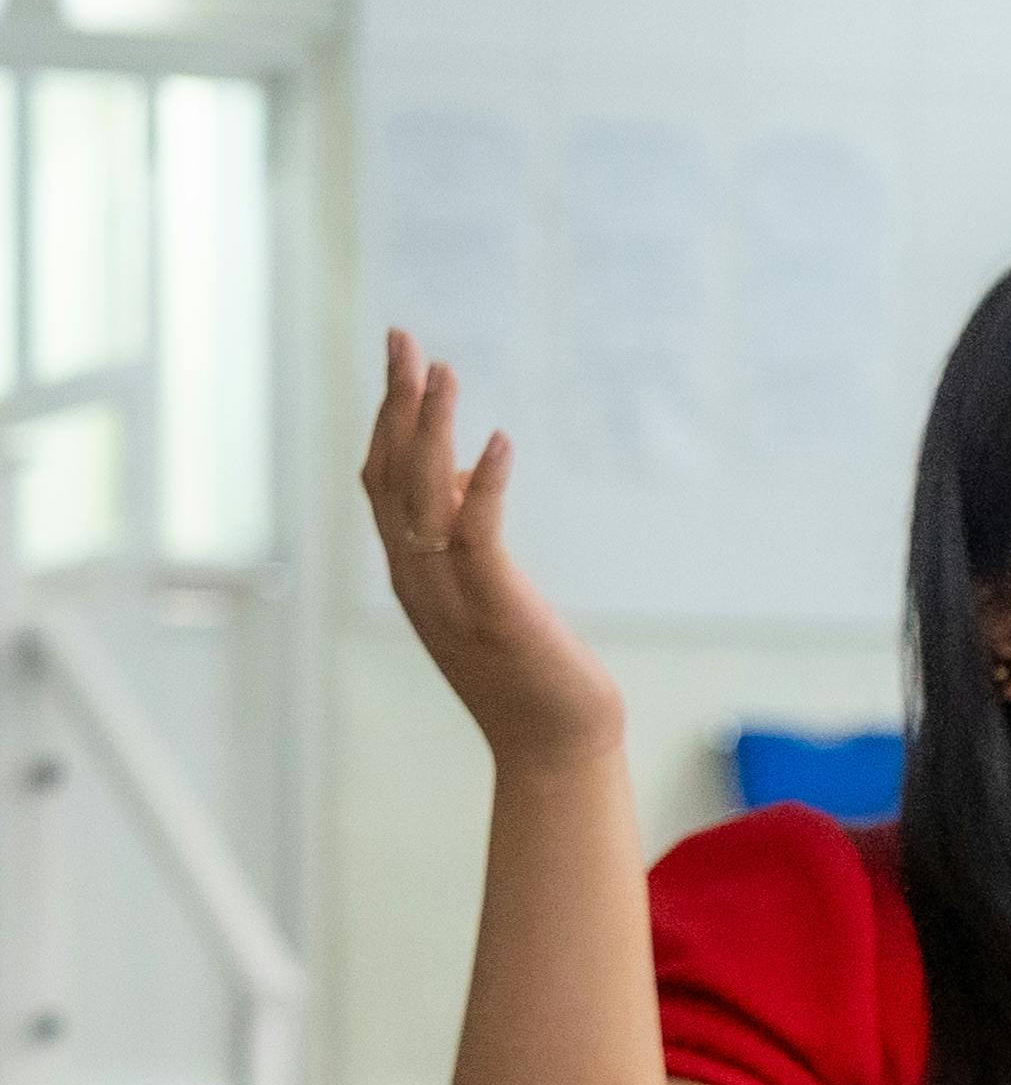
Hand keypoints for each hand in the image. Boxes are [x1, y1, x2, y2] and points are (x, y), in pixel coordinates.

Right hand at [358, 332, 625, 771]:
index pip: (383, 478)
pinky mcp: (494, 609)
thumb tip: (454, 469)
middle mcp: (417, 576)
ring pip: (422, 496)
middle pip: (391, 473)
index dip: (388, 416)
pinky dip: (481, 485)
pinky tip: (498, 441)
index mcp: (412, 570)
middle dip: (395, 402)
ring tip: (442, 369)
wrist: (553, 747)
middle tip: (402, 338)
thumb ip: (461, 532)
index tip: (401, 359)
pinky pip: (477, 536)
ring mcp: (448, 594)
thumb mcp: (484, 587)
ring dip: (431, 428)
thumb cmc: (528, 668)